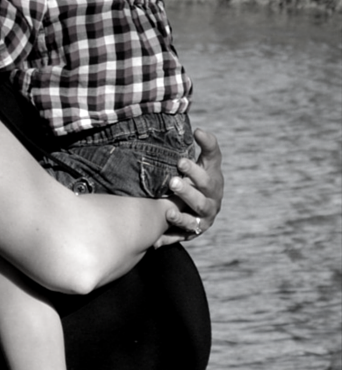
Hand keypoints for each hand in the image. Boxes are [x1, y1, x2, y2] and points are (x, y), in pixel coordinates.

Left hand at [154, 128, 223, 248]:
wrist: (202, 203)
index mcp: (213, 182)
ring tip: (168, 212)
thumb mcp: (207, 160)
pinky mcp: (191, 234)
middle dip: (188, 191)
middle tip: (172, 182)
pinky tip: (156, 240)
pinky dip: (169, 238)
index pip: (208, 176)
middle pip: (201, 200)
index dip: (195, 169)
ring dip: (181, 217)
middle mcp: (211, 203)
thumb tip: (200, 130)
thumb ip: (207, 144)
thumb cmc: (202, 175)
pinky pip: (180, 237)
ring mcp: (202, 220)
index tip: (180, 161)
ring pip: (193, 222)